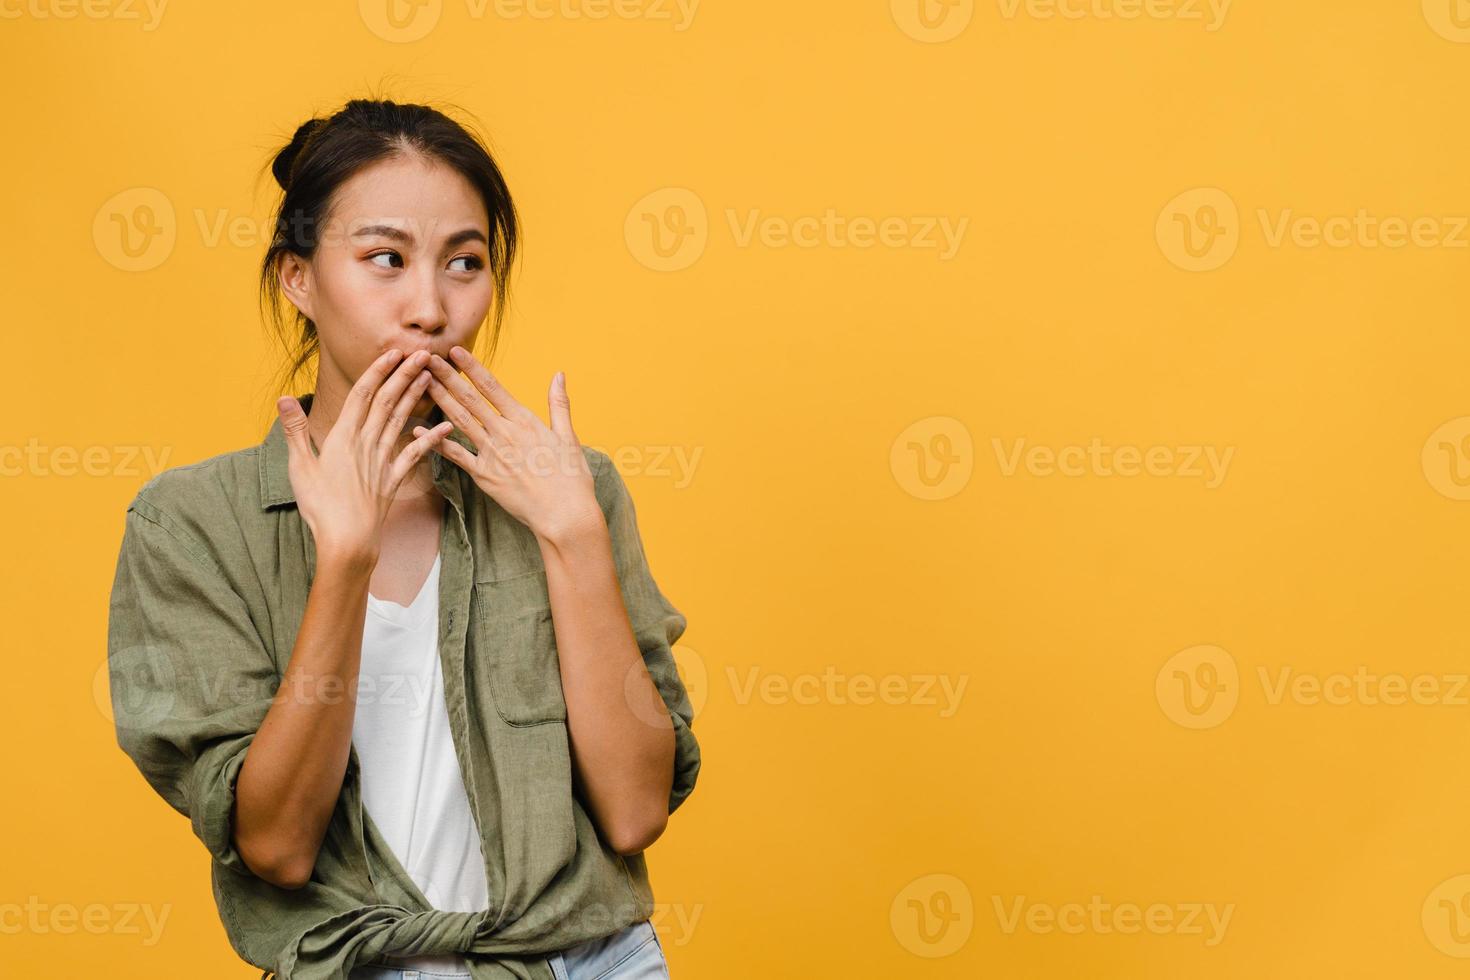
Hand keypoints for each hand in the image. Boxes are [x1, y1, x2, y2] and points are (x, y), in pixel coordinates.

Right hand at [275, 349, 453, 564]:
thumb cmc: (319, 505)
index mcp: (343, 436)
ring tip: (429, 376)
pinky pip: (416, 455)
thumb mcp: (299, 466)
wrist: (347, 540)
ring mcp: (383, 460)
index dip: (378, 371)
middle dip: (404, 375)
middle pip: (387, 402)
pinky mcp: (394, 479)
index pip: (363, 395)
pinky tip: (446, 426)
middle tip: (422, 353)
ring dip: (416, 396)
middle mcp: (367, 443)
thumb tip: (284, 398)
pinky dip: (431, 439)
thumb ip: (294, 430)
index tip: (392, 352)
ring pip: (402, 421)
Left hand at [419, 345, 599, 539]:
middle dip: (446, 376)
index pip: (493, 387)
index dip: (472, 367)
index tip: (455, 351)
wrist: (564, 515)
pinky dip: (436, 442)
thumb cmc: (571, 478)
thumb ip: (559, 403)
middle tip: (425, 358)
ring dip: (438, 399)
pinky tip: (418, 429)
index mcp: (524, 421)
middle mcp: (504, 434)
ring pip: (459, 421)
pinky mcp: (484, 476)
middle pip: (470, 399)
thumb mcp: (569, 436)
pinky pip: (456, 456)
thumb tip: (559, 374)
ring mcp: (491, 455)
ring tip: (420, 382)